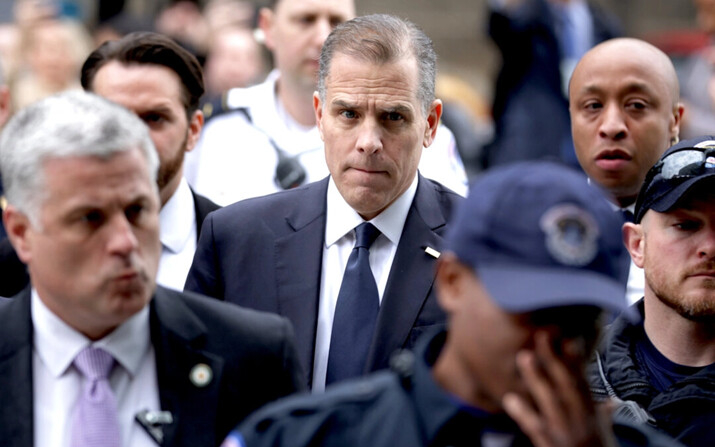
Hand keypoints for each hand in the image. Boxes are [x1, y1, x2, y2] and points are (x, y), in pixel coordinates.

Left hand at [502, 331, 615, 446]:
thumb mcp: (605, 435)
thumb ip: (603, 416)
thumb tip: (610, 401)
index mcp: (591, 415)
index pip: (583, 382)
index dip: (576, 359)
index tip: (569, 336)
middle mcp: (581, 421)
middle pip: (566, 385)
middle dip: (554, 359)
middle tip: (541, 335)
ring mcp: (566, 433)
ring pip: (551, 401)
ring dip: (536, 378)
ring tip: (523, 356)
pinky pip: (536, 429)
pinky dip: (524, 414)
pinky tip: (510, 399)